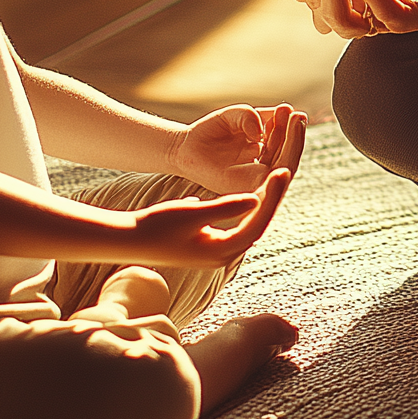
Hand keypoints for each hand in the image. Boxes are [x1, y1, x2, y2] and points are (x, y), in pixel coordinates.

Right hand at [127, 116, 305, 266]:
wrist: (129, 241)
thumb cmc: (155, 227)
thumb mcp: (190, 213)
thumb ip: (223, 207)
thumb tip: (255, 197)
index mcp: (222, 251)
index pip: (257, 221)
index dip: (273, 195)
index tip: (283, 170)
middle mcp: (226, 254)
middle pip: (260, 220)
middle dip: (274, 193)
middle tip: (288, 164)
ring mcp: (220, 250)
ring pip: (252, 219)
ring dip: (266, 196)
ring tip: (279, 170)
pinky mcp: (213, 242)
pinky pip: (240, 219)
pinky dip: (250, 201)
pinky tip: (259, 184)